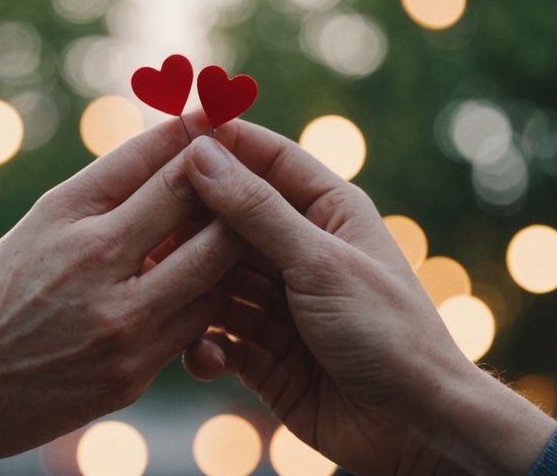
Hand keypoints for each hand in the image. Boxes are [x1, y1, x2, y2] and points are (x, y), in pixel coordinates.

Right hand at [0, 112, 244, 472]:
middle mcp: (95, 261)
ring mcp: (118, 323)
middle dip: (228, 184)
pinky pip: (197, 329)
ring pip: (214, 269)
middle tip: (244, 176)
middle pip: (196, 202)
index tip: (220, 117)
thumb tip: (173, 143)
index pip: (154, 157)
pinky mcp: (130, 375)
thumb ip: (108, 187)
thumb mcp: (40, 224)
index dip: (197, 134)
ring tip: (236, 236)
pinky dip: (208, 304)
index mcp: (69, 213)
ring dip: (229, 248)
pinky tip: (207, 294)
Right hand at [179, 126, 556, 474]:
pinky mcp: (264, 352)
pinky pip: (218, 337)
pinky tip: (204, 357)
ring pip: (215, 279)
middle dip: (190, 223)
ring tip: (155, 292)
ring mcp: (280, 303)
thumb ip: (256, 211)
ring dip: (189, 287)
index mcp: (328, 212)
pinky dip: (205, 345)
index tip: (173, 128)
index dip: (224, 141)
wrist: (413, 427)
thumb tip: (203, 154)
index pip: (269, 159)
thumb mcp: (319, 262)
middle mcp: (300, 251)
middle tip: (143, 224)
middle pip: (230, 220)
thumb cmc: (386, 332)